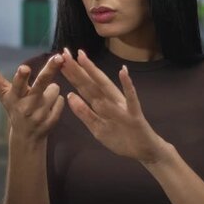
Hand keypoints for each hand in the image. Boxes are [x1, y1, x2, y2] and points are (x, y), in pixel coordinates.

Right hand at [0, 54, 64, 142]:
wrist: (26, 136)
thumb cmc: (14, 106)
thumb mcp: (3, 93)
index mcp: (14, 96)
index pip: (17, 84)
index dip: (21, 76)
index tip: (24, 68)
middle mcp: (27, 105)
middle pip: (41, 83)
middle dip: (50, 69)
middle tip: (59, 57)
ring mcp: (40, 114)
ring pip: (55, 89)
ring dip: (51, 91)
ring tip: (41, 99)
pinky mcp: (52, 121)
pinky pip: (61, 100)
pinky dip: (58, 101)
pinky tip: (49, 108)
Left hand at [60, 48, 169, 163]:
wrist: (144, 150)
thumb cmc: (121, 137)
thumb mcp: (97, 127)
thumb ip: (85, 113)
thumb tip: (70, 95)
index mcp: (102, 103)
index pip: (83, 86)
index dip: (71, 74)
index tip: (59, 60)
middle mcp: (110, 100)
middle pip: (90, 83)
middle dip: (77, 68)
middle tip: (64, 52)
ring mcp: (122, 106)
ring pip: (105, 87)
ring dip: (94, 72)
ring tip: (83, 58)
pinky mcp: (134, 114)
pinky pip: (131, 99)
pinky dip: (128, 86)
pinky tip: (123, 72)